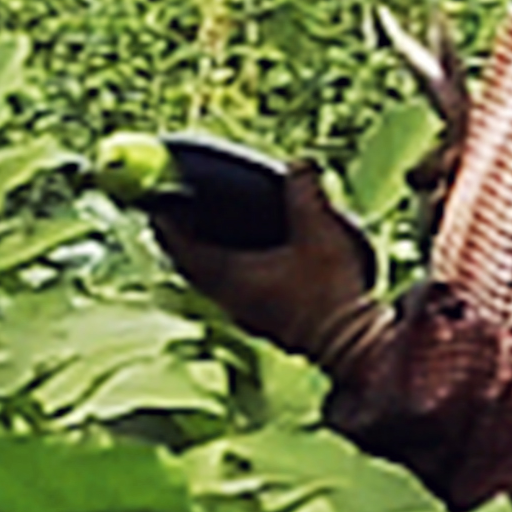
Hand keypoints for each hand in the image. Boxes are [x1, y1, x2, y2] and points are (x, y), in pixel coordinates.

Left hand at [151, 159, 388, 370]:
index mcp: (229, 277)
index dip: (166, 223)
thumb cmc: (333, 293)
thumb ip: (305, 193)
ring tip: (207, 233)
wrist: (355, 347)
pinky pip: (229, 293)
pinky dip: (224, 273)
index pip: (181, 247)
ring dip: (201, 258)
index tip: (156, 203)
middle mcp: (228, 299)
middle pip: (188, 265)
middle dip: (179, 239)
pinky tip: (245, 262)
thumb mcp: (320, 232)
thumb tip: (298, 164)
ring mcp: (244, 314)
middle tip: (175, 214)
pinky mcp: (263, 323)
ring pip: (207, 282)